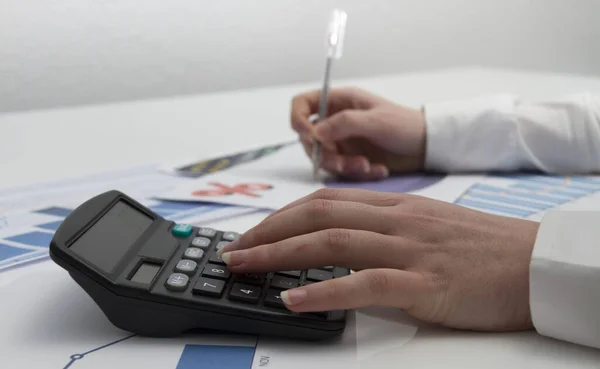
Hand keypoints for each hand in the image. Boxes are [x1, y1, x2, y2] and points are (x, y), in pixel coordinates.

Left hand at [218, 188, 539, 331]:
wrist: (533, 263)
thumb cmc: (481, 248)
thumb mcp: (426, 225)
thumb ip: (385, 229)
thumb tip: (343, 243)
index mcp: (395, 206)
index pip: (325, 201)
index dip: (282, 216)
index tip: (255, 232)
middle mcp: (396, 220)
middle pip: (318, 216)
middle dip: (268, 232)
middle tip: (234, 250)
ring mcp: (409, 249)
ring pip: (332, 242)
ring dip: (280, 254)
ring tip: (245, 267)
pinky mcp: (424, 282)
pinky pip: (365, 284)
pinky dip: (324, 291)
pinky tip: (294, 298)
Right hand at [291, 87, 425, 179]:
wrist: (426, 147)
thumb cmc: (404, 125)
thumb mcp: (376, 121)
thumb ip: (344, 124)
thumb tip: (315, 133)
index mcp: (338, 101)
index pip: (302, 104)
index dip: (298, 119)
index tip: (311, 137)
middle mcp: (334, 121)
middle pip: (309, 139)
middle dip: (326, 154)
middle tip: (347, 163)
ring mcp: (341, 141)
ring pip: (324, 159)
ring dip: (343, 167)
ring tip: (368, 167)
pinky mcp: (349, 160)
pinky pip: (340, 172)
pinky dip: (357, 174)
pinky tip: (378, 171)